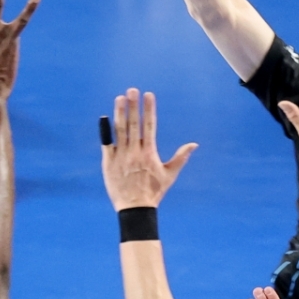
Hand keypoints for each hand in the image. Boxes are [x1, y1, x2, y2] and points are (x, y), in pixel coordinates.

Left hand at [101, 89, 195, 210]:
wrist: (134, 208)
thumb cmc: (154, 191)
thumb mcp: (170, 175)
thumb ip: (181, 157)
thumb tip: (194, 144)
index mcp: (149, 152)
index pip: (150, 125)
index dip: (149, 109)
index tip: (149, 95)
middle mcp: (134, 152)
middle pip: (134, 124)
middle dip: (134, 106)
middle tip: (132, 90)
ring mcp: (120, 156)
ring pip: (120, 130)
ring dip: (119, 113)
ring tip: (120, 98)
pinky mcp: (108, 162)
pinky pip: (106, 143)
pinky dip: (105, 131)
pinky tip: (104, 118)